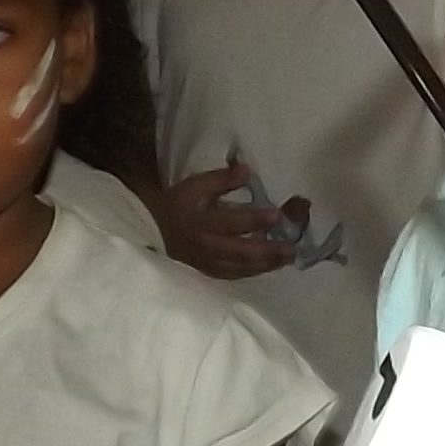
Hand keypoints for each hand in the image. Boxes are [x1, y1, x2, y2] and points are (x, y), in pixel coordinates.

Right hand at [162, 163, 298, 278]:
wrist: (153, 229)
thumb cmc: (178, 203)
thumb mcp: (195, 185)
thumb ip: (221, 180)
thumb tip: (247, 170)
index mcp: (201, 222)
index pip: (230, 222)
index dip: (253, 219)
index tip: (276, 214)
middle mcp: (205, 246)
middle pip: (239, 252)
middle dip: (267, 251)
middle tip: (291, 248)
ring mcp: (207, 263)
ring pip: (239, 267)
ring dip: (265, 264)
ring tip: (288, 258)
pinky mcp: (209, 272)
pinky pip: (233, 275)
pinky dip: (253, 272)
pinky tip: (270, 267)